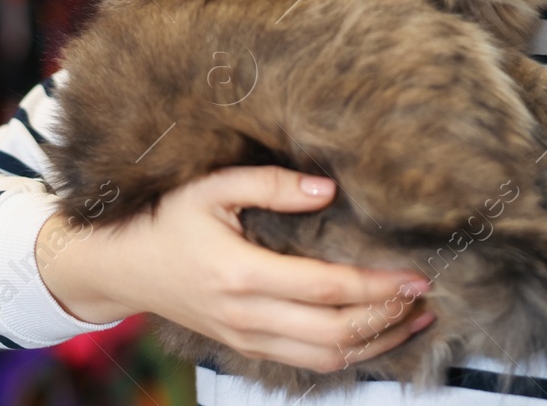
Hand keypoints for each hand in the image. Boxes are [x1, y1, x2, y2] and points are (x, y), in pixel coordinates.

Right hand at [38, 165, 435, 371]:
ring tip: (415, 320)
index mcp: (242, 275)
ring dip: (377, 344)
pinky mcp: (246, 347)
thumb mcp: (212, 187)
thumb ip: (272, 184)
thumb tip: (329, 188)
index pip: (327, 290)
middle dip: (388, 318)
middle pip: (336, 333)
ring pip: (326, 358)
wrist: (120, 267)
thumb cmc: (167, 219)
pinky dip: (349, 354)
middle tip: (426, 296)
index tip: (416, 276)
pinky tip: (376, 334)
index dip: (378, 287)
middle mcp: (247, 316)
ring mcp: (246, 338)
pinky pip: (307, 362)